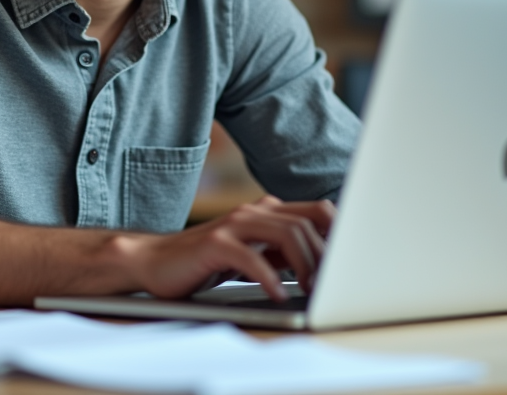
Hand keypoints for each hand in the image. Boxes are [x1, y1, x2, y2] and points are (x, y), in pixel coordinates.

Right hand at [121, 196, 334, 301]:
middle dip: (325, 257)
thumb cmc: (206, 262)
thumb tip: (324, 264)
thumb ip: (283, 252)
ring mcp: (233, 225)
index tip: (351, 263)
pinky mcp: (214, 244)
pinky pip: (251, 258)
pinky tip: (277, 295)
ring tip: (310, 291)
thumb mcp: (253, 254)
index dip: (339, 234)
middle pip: (306, 223)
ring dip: (304, 265)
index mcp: (266, 212)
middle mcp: (253, 212)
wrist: (155, 262)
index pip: (317, 211)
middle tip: (330, 286)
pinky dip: (269, 278)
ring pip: (286, 234)